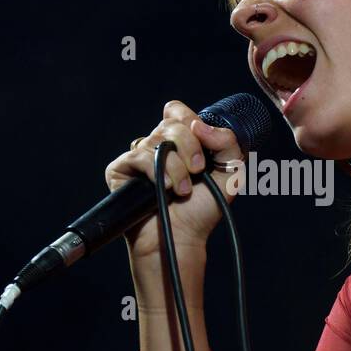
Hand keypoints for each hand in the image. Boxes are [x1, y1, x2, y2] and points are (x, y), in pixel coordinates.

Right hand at [104, 100, 245, 259]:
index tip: (204, 143)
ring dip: (177, 168)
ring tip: (182, 190)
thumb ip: (227, 141)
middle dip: (189, 146)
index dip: (190, 121)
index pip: (178, 112)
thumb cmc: (202, 210)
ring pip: (156, 140)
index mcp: (181, 142)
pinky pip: (137, 155)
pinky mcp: (120, 169)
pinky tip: (164, 189)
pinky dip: (156, 171)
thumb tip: (198, 123)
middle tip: (198, 171)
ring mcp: (138, 157)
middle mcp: (158, 146)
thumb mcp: (230, 172)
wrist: (182, 238)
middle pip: (170, 123)